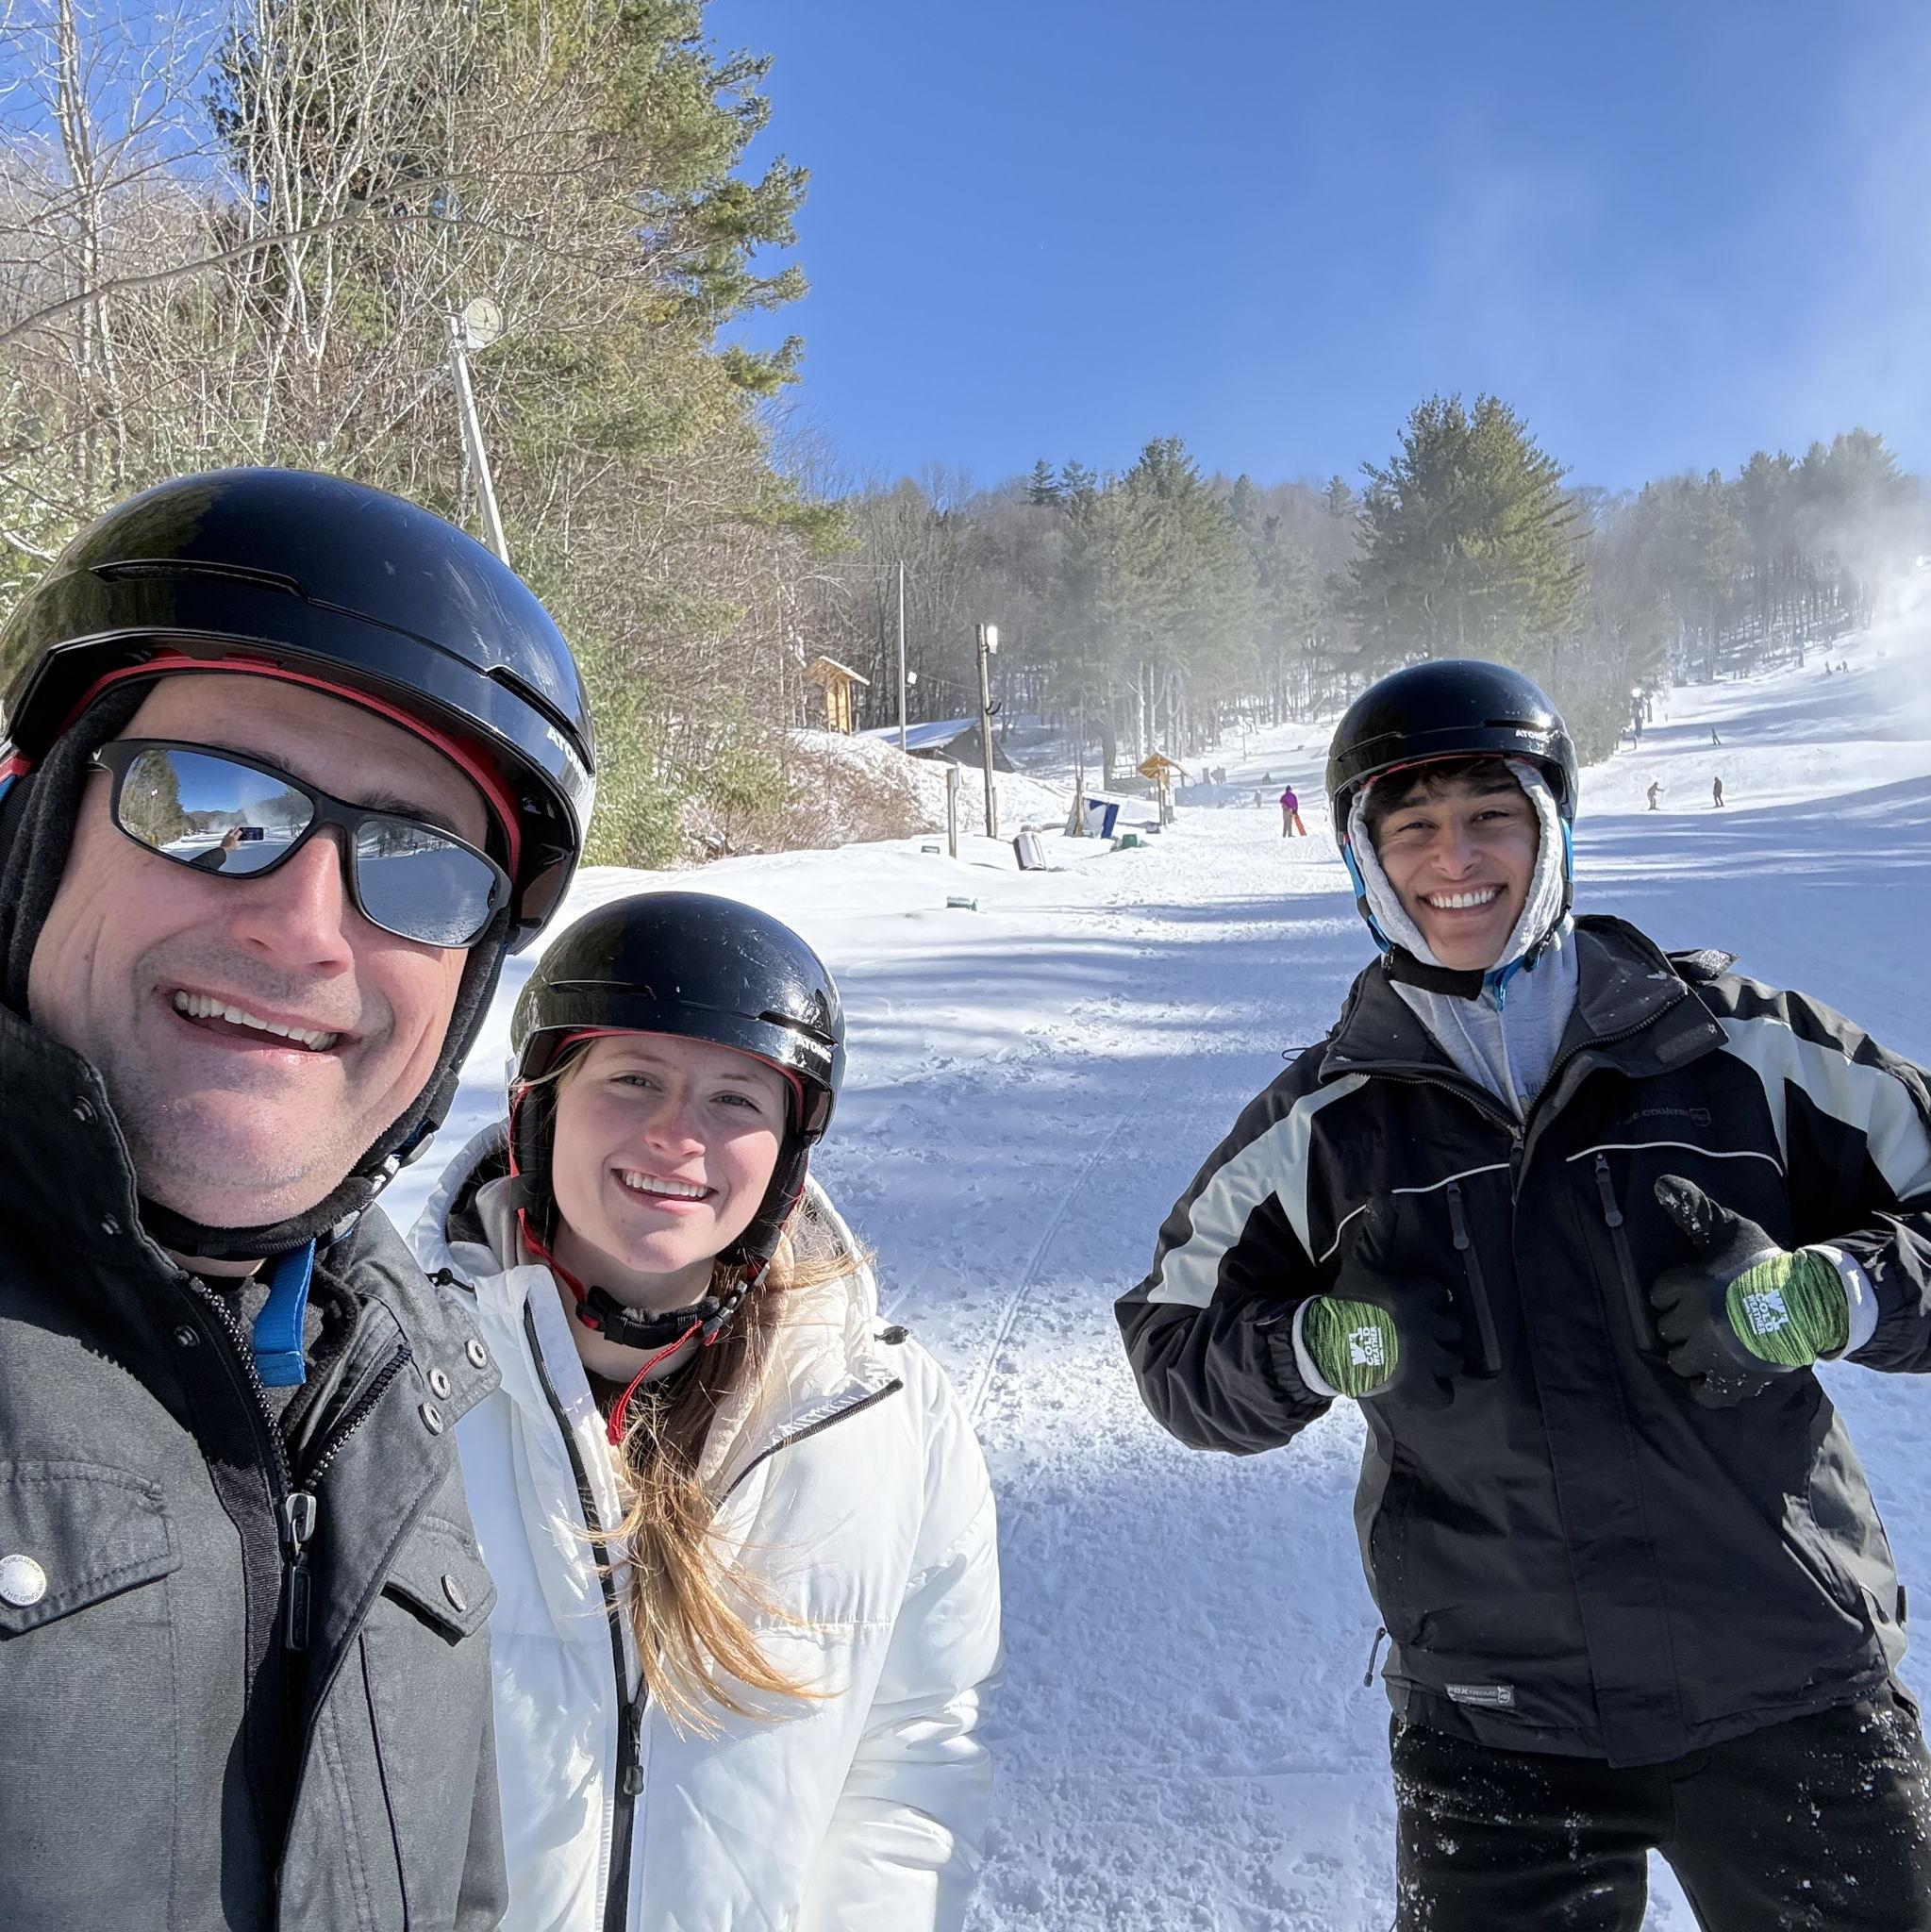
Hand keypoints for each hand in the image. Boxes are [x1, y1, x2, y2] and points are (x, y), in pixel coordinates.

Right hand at [1296, 1198, 1463, 1408]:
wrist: (1322, 1345)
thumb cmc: (1343, 1303)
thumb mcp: (1361, 1265)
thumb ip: (1378, 1233)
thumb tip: (1384, 1194)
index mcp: (1415, 1296)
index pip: (1441, 1295)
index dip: (1430, 1298)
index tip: (1417, 1303)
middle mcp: (1427, 1327)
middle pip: (1453, 1327)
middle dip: (1439, 1329)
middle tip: (1419, 1331)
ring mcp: (1425, 1361)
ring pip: (1453, 1359)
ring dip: (1441, 1358)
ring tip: (1424, 1357)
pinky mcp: (1418, 1390)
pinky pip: (1445, 1394)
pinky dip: (1437, 1391)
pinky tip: (1424, 1384)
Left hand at [1650, 1174, 1848, 1406]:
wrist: (1812, 1302)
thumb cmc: (1766, 1264)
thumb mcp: (1730, 1231)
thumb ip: (1694, 1210)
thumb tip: (1660, 1182)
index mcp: (1689, 1285)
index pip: (1659, 1294)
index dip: (1673, 1293)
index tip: (1691, 1290)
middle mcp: (1694, 1321)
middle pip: (1667, 1328)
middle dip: (1681, 1322)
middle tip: (1704, 1317)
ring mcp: (1712, 1354)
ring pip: (1678, 1361)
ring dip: (1689, 1353)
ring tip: (1709, 1343)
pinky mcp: (1733, 1379)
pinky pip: (1705, 1393)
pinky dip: (1705, 1388)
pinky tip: (1710, 1376)